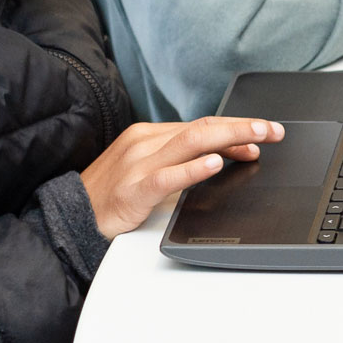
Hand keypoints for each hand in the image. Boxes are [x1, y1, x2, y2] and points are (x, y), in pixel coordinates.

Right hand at [79, 117, 278, 239]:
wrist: (68, 216)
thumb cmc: (110, 195)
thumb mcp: (147, 169)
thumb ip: (180, 161)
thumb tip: (224, 155)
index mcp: (148, 136)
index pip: (200, 126)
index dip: (236, 128)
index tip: (263, 133)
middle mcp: (144, 143)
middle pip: (202, 128)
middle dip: (242, 127)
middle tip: (273, 131)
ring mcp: (137, 165)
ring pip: (190, 143)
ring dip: (229, 138)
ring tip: (256, 140)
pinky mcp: (132, 190)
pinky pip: (167, 176)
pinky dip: (193, 169)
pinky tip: (215, 165)